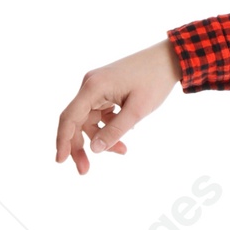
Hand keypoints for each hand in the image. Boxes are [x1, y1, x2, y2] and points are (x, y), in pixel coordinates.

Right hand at [56, 38, 181, 175]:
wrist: (168, 59)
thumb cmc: (154, 81)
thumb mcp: (137, 111)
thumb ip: (115, 130)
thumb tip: (94, 150)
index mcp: (93, 87)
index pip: (69, 117)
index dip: (62, 140)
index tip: (60, 161)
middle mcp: (90, 86)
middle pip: (76, 121)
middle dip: (80, 146)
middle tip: (84, 170)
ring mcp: (96, 88)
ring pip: (89, 120)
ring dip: (100, 138)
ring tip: (122, 150)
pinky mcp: (105, 91)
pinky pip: (99, 114)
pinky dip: (108, 127)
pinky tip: (124, 136)